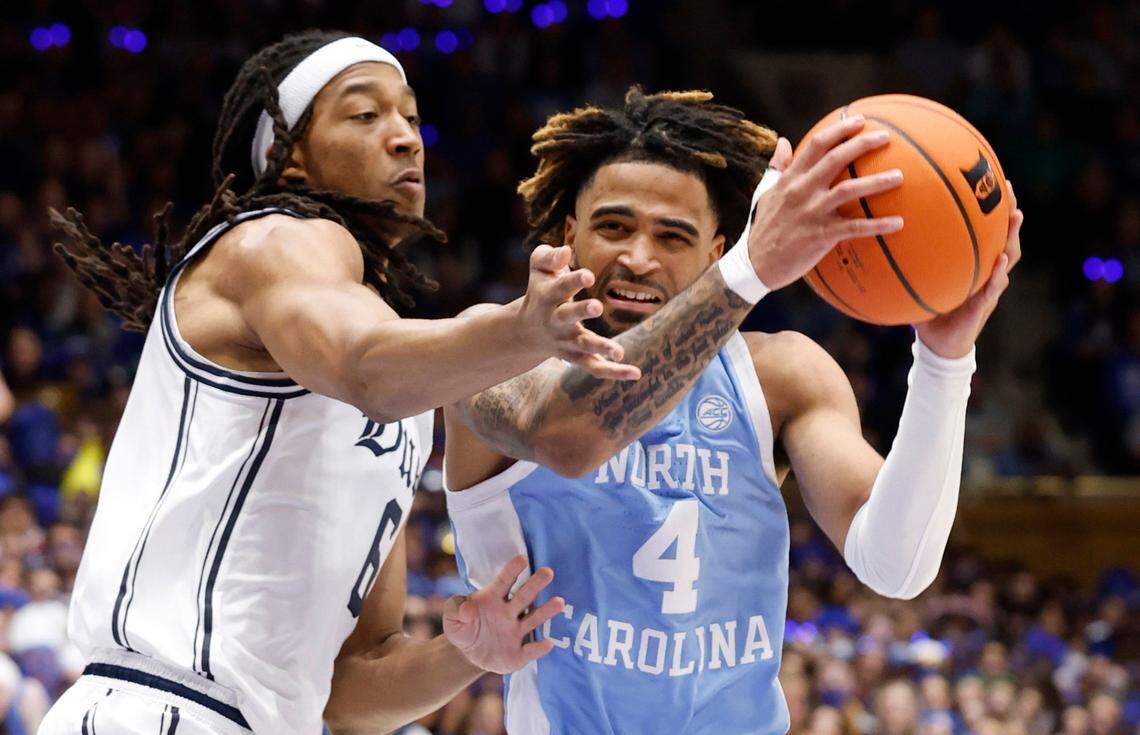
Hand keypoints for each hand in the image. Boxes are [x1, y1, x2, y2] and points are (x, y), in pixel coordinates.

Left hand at [443, 555, 565, 674]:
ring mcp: (516, 632)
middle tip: (548, 572)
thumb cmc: (463, 627)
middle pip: (524, 596)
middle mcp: (509, 612)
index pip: (504, 581)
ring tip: (559, 602)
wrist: (468, 654)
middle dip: (535, 584)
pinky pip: (531, 650)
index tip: (522, 559)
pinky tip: (547, 643)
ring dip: (546, 611)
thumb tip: (467, 609)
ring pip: (533, 619)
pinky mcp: (520, 653)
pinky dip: (539, 647)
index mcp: (493, 598)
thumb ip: (455, 608)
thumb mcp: (451, 618)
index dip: (512, 570)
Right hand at [518, 244, 640, 380]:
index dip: (574, 280)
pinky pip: (595, 367)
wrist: (526, 331)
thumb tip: (566, 251)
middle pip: (568, 316)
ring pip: (583, 346)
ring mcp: (566, 341)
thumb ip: (549, 256)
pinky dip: (614, 372)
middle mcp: (556, 321)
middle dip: (581, 311)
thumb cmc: (540, 290)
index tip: (588, 275)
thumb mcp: (538, 268)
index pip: (560, 287)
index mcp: (548, 297)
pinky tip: (636, 373)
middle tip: (597, 306)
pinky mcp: (577, 357)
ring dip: (599, 347)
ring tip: (619, 351)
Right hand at [749, 116, 904, 289]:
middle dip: (862, 145)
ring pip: (849, 190)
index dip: (840, 130)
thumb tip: (783, 141)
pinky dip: (878, 225)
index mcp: (790, 179)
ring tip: (899, 176)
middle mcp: (801, 191)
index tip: (860, 121)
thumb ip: (777, 167)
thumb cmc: (763, 227)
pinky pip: (855, 227)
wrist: (755, 264)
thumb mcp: (765, 193)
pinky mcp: (821, 236)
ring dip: (877, 182)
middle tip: (885, 137)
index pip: (816, 145)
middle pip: (836, 159)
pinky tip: (898, 223)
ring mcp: (811, 213)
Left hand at [916, 181, 1023, 357]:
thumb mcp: (917, 281)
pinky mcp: (984, 306)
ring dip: (1012, 236)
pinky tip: (1001, 261)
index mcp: (972, 263)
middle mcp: (985, 271)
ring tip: (1016, 216)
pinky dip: (998, 274)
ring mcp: (989, 287)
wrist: (938, 344)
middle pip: (1003, 235)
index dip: (988, 208)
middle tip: (1007, 187)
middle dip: (1007, 211)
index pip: (984, 230)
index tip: (986, 179)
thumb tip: (878, 233)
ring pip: (1009, 257)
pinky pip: (994, 287)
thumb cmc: (928, 310)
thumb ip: (906, 261)